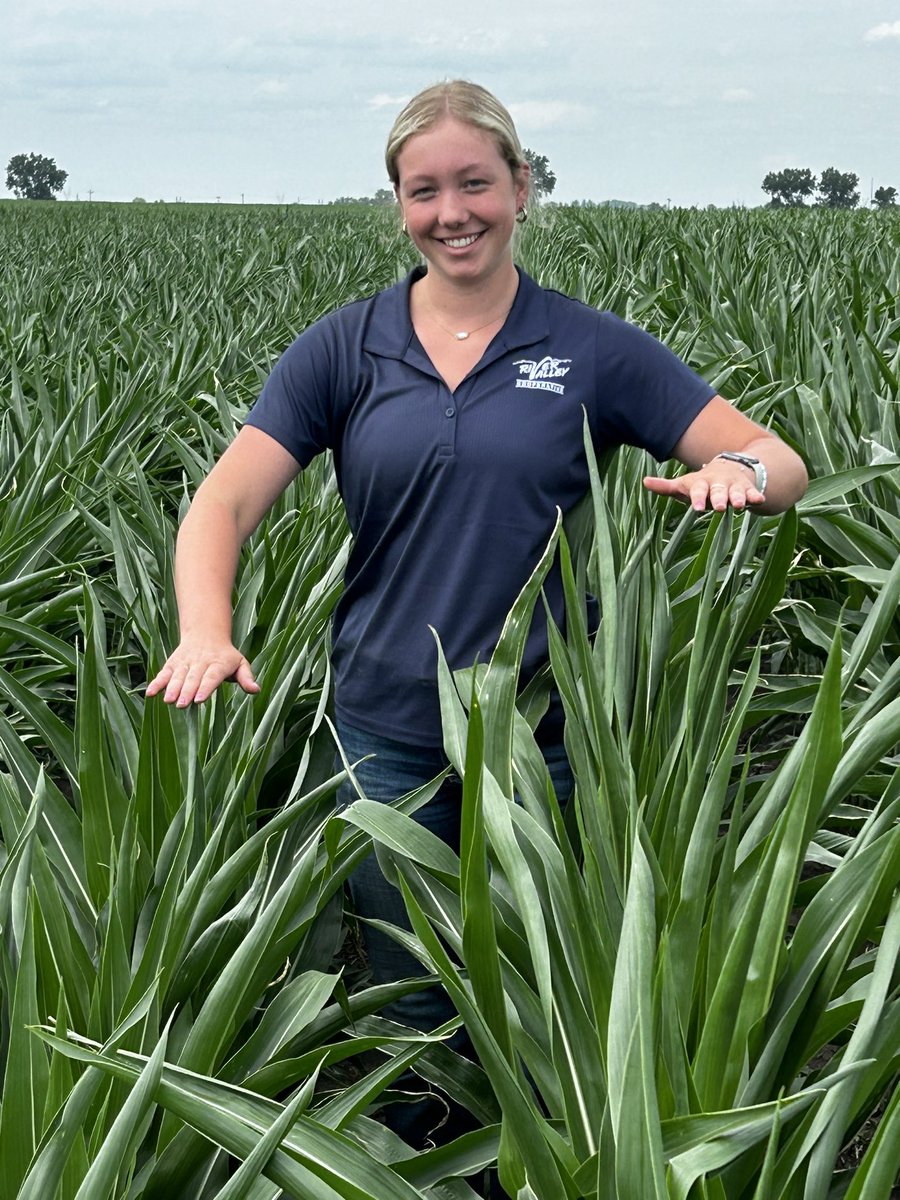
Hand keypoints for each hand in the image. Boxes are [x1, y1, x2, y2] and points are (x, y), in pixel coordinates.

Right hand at [145, 639, 259, 706]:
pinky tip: (150, 693)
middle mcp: (200, 662)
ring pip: (178, 675)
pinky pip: (164, 673)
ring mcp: (185, 662)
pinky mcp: (173, 663)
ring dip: (172, 688)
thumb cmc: (226, 656)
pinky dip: (156, 682)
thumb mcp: (241, 663)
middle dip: (187, 691)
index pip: (211, 677)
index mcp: (218, 664)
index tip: (199, 699)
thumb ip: (246, 677)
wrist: (206, 633)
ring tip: (168, 700)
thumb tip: (256, 690)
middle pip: (193, 678)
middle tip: (182, 704)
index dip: (205, 687)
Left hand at [643, 461, 765, 511]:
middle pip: (718, 492)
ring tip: (739, 505)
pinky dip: (756, 496)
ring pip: (736, 492)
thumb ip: (666, 487)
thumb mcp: (685, 485)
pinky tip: (760, 500)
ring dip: (738, 498)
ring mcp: (734, 486)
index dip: (697, 499)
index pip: (698, 490)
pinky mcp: (748, 489)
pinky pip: (753, 493)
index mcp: (701, 483)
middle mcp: (718, 484)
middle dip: (718, 498)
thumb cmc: (702, 484)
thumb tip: (645, 482)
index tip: (697, 509)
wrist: (729, 468)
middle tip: (719, 507)